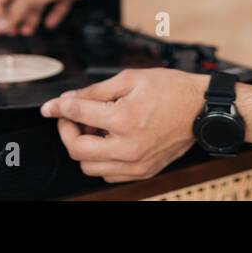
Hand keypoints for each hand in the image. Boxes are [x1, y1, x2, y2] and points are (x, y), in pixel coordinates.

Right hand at [0, 0, 108, 35]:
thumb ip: (15, 11)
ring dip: (30, 19)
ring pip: (35, 6)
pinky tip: (49, 23)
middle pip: (17, 3)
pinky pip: (55, 7)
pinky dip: (52, 15)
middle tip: (10, 34)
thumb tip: (0, 24)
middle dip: (13, 19)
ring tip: (27, 32)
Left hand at [40, 68, 206, 182]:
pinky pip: (109, 174)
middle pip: (77, 149)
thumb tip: (67, 99)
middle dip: (67, 131)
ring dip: (84, 147)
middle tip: (71, 118)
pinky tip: (109, 141)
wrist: (201, 109)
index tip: (50, 107)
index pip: (77, 114)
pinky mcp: (143, 171)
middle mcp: (129, 146)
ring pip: (90, 166)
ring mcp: (136, 163)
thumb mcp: (130, 78)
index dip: (59, 107)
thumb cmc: (171, 90)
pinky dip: (101, 160)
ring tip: (94, 129)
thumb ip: (95, 91)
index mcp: (124, 118)